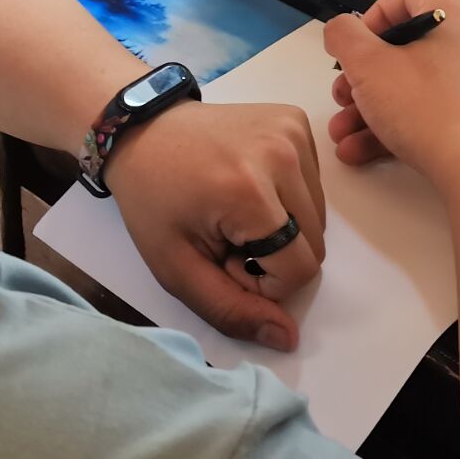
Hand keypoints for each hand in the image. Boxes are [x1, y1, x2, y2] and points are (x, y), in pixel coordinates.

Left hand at [104, 101, 325, 352]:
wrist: (141, 133)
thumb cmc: (153, 203)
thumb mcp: (176, 269)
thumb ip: (230, 310)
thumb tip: (288, 338)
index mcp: (249, 192)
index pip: (299, 270)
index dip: (262, 282)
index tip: (223, 259)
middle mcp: (282, 153)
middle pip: (314, 245)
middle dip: (273, 257)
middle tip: (227, 238)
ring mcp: (292, 131)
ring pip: (318, 217)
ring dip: (283, 230)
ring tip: (236, 213)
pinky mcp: (296, 120)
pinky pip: (313, 184)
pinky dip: (287, 199)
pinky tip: (249, 187)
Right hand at [323, 0, 459, 192]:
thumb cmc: (422, 104)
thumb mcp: (368, 64)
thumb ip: (344, 36)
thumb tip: (341, 30)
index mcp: (452, 13)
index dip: (370, 17)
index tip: (351, 48)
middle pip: (400, 46)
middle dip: (359, 76)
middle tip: (340, 96)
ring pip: (405, 84)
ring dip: (365, 107)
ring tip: (340, 133)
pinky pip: (421, 110)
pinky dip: (389, 125)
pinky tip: (356, 151)